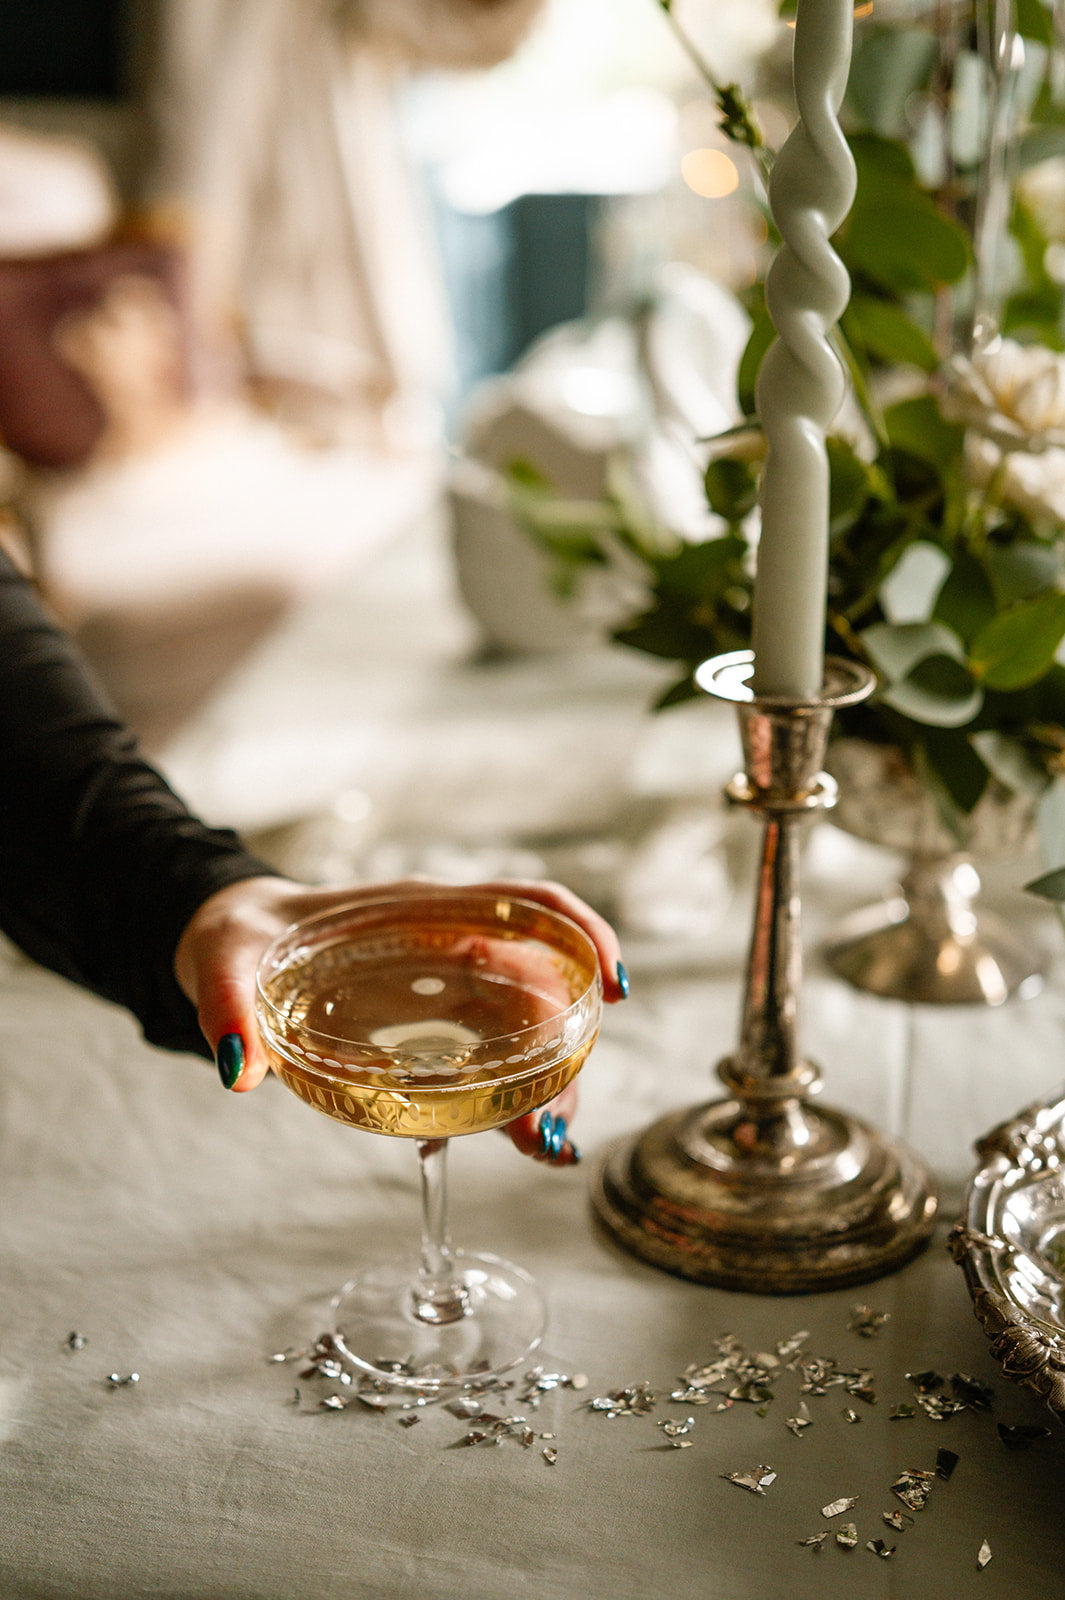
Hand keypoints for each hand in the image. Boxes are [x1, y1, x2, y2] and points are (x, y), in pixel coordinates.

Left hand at [174, 875, 626, 1161]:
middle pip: (543, 982)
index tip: (611, 989)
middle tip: (551, 1130)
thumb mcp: (220, 960)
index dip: (582, 934)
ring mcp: (449, 984)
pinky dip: (518, 1090)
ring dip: (553, 1080)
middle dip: (568, 1051)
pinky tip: (513, 1132)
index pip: (526, 904)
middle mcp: (449, 941)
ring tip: (541, 1146)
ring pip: (533, 1024)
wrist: (229, 946)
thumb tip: (238, 1071)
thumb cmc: (236, 939)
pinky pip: (497, 1049)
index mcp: (418, 910)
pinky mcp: (435, 1022)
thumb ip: (227, 1007)